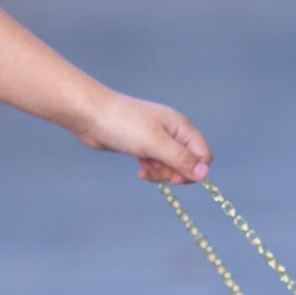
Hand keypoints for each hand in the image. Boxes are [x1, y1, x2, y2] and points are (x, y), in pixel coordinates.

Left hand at [73, 90, 210, 184]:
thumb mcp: (154, 144)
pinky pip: (155, 163)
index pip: (203, 154)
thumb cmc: (123, 125)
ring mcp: (157, 138)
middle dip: (172, 172)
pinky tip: (139, 170)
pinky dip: (149, 169)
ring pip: (170, 165)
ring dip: (159, 173)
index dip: (194, 171)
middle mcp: (172, 132)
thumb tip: (204, 174)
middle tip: (153, 171)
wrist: (91, 116)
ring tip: (143, 168)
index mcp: (181, 127)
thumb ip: (180, 159)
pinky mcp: (142, 145)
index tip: (174, 179)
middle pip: (187, 162)